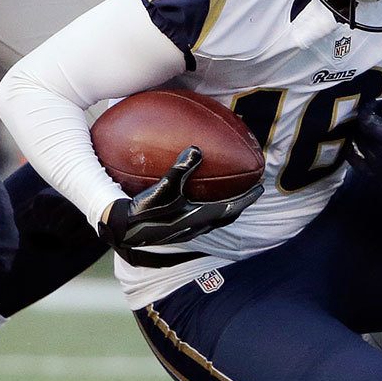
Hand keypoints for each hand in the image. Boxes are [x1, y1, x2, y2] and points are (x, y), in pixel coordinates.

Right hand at [98, 146, 262, 252]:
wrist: (120, 231)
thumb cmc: (141, 210)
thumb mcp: (162, 189)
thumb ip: (180, 170)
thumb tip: (196, 149)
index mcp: (199, 218)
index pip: (232, 208)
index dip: (247, 198)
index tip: (261, 187)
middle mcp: (196, 227)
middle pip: (227, 215)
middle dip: (240, 203)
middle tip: (250, 190)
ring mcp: (185, 230)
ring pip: (213, 219)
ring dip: (224, 207)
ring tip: (228, 193)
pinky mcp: (174, 229)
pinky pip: (197, 216)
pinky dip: (204, 206)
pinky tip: (193, 195)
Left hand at [348, 99, 381, 208]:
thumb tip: (381, 104)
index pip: (367, 123)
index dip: (365, 110)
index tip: (371, 104)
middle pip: (358, 137)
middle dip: (359, 124)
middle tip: (367, 115)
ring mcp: (381, 175)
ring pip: (355, 153)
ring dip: (357, 139)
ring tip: (365, 130)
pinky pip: (361, 167)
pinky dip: (357, 155)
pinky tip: (364, 146)